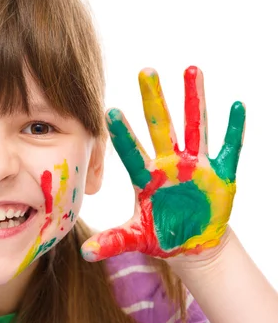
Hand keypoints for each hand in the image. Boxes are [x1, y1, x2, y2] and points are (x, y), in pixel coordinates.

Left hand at [81, 66, 244, 261]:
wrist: (190, 242)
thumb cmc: (159, 234)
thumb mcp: (135, 238)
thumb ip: (112, 241)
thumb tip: (84, 253)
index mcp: (145, 178)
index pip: (130, 151)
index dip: (122, 134)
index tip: (108, 111)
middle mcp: (168, 164)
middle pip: (160, 126)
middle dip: (154, 99)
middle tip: (145, 70)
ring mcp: (195, 165)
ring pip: (194, 126)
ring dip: (194, 99)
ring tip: (191, 68)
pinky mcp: (221, 173)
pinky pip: (229, 148)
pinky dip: (235, 128)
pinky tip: (238, 104)